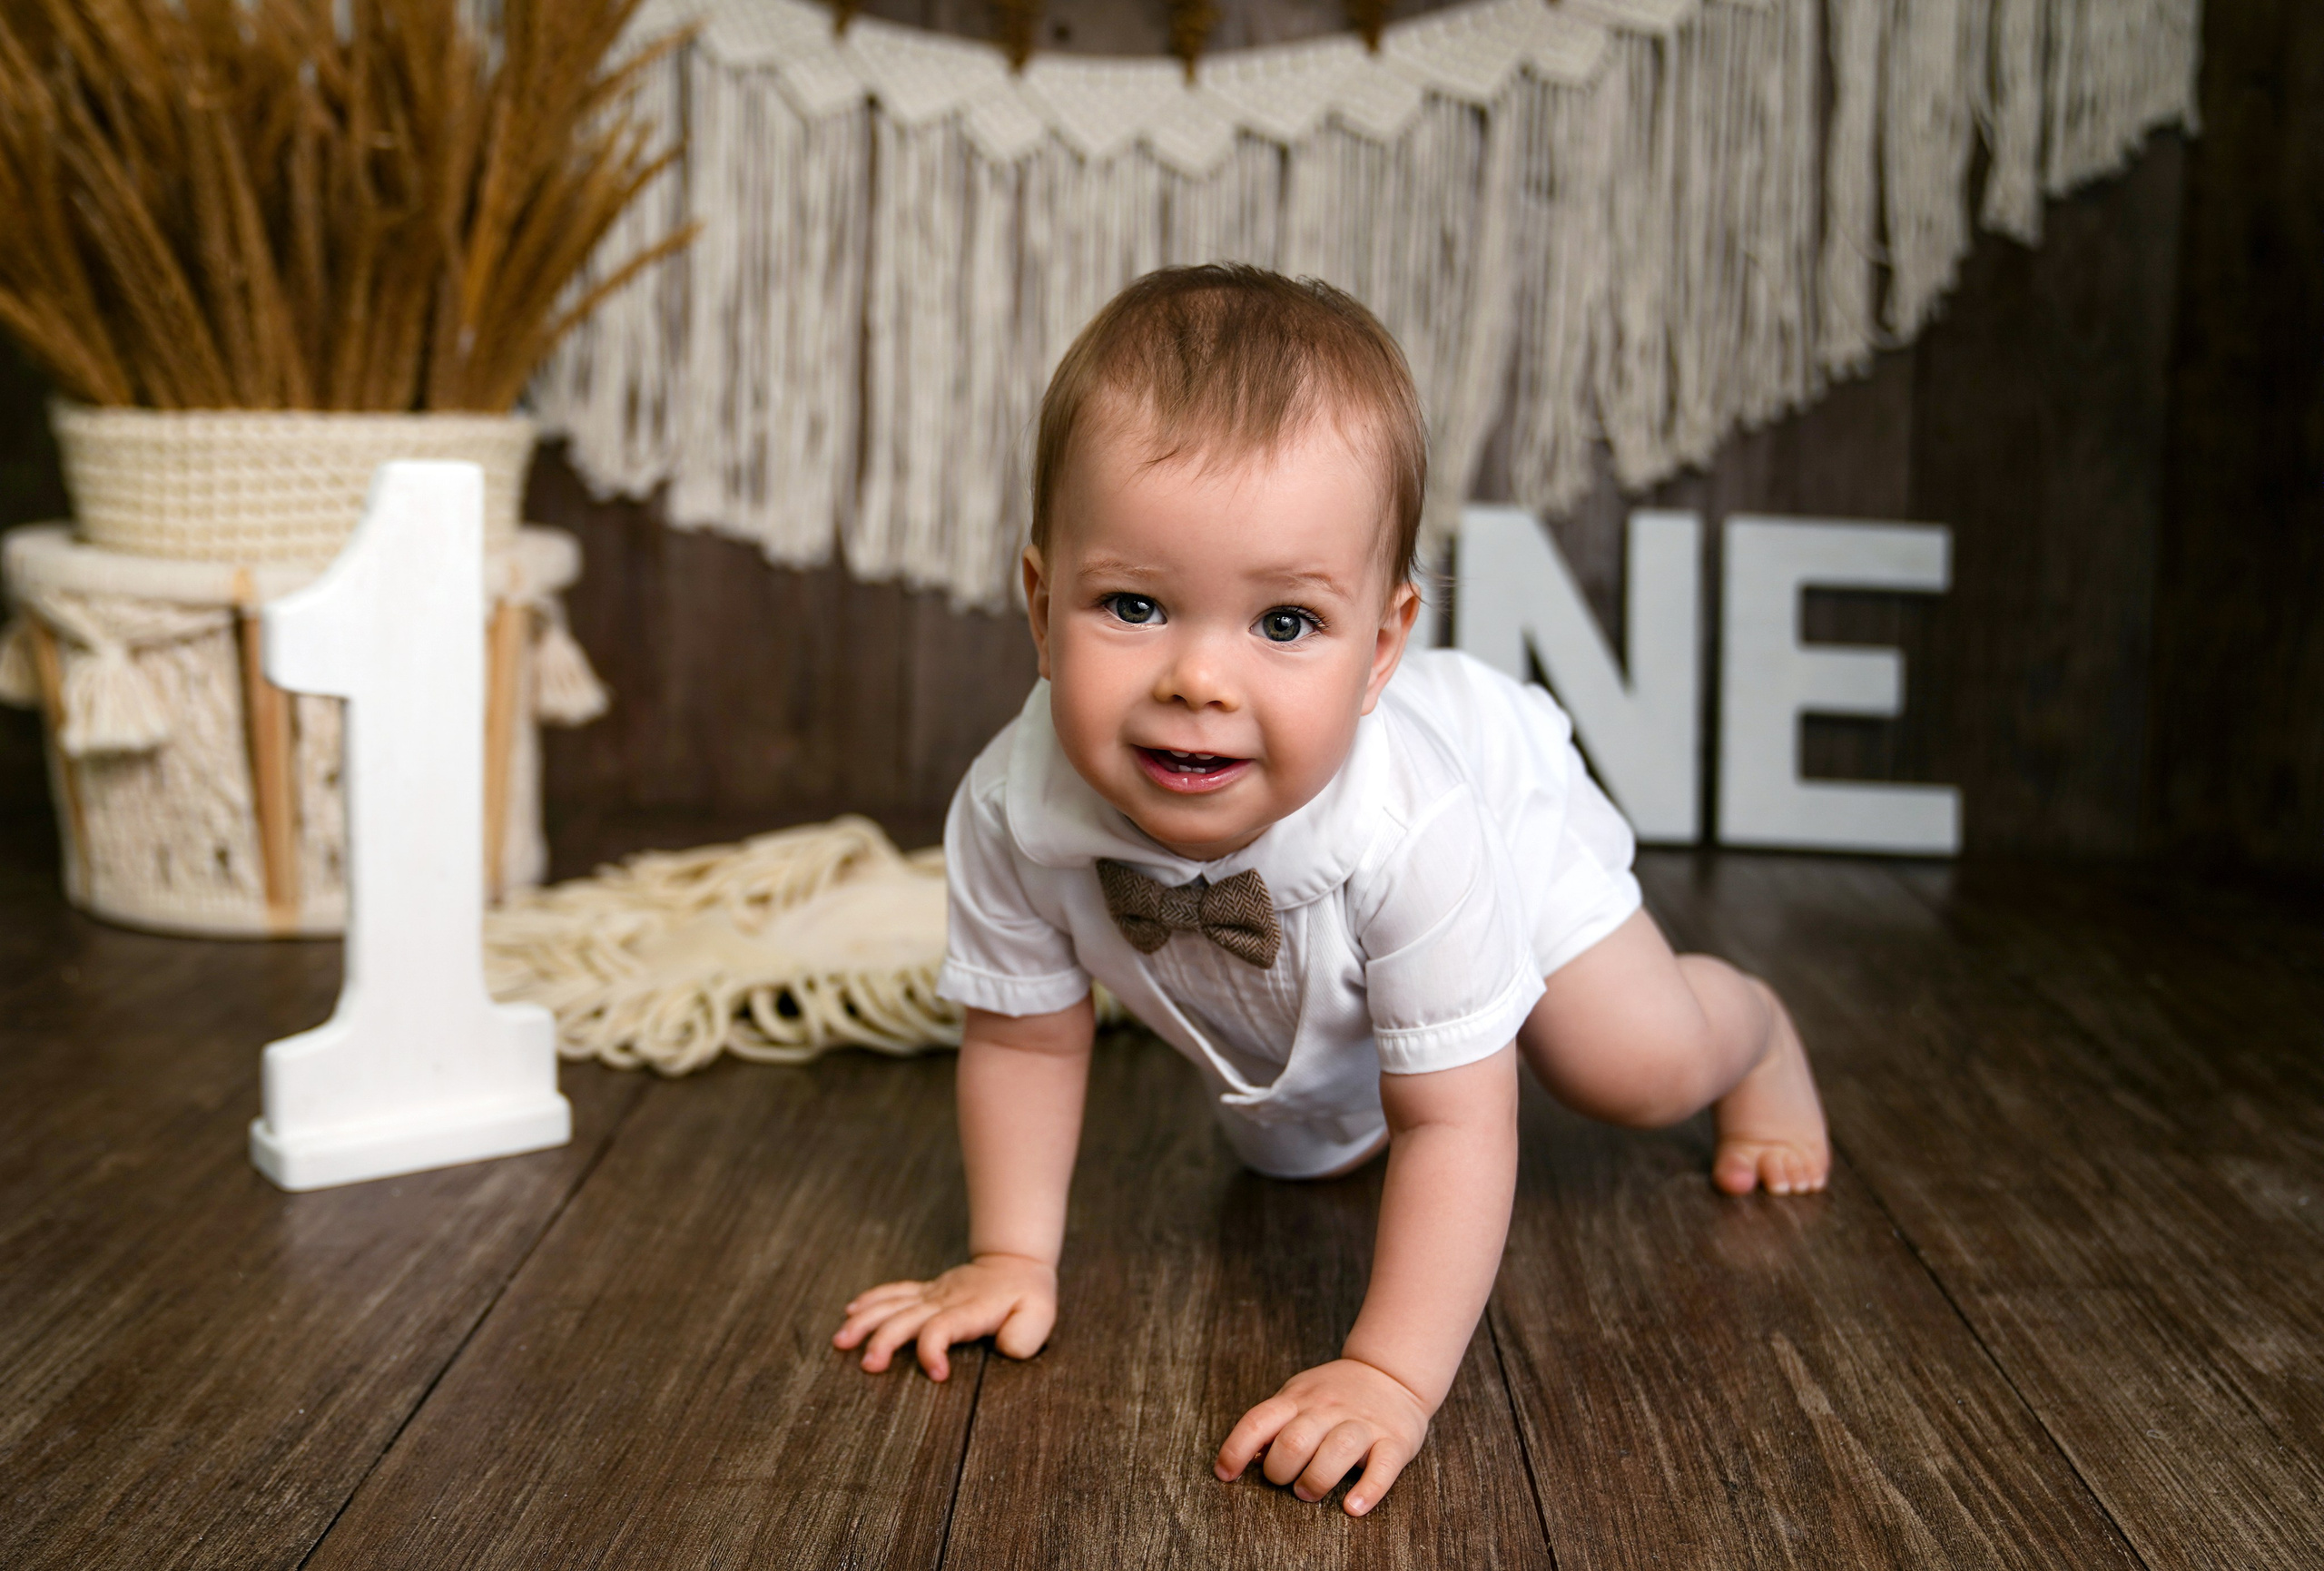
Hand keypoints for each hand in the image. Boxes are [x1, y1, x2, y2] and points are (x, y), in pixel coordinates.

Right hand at [831, 1253, 1056, 1381]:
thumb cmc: (1028, 1296)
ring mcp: (932, 1294)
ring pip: (892, 1304)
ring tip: (840, 1341)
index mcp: (969, 1310)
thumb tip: (1004, 1349)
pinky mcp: (926, 1292)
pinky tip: (850, 1313)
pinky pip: (894, 1292)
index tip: (937, 1376)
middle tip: (868, 1366)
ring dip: (866, 1322)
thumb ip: (1023, 1336)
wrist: (1016, 1263)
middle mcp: (944, 1300)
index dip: (934, 1351)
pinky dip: (871, 1301)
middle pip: (906, 1318)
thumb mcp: (1039, 1316)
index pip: (943, 1327)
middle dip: (884, 1341)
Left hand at [1213, 1357, 1431, 1516]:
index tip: (1225, 1475)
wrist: (1391, 1374)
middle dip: (1280, 1472)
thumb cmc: (1336, 1395)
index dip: (1235, 1449)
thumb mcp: (1298, 1396)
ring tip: (1308, 1492)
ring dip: (1315, 1480)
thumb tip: (1245, 1458)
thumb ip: (1274, 1423)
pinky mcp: (1394, 1441)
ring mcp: (1363, 1423)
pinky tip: (1353, 1507)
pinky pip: (1382, 1468)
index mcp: (1298, 1398)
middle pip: (1295, 1441)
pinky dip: (1367, 1490)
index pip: (1259, 1420)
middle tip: (1286, 1484)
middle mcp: (1328, 1409)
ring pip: (1337, 1451)